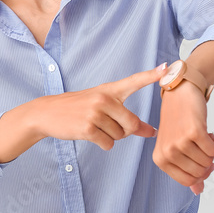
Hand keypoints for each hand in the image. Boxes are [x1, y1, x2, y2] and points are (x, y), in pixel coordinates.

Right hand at [28, 64, 167, 150]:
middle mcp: (104, 99)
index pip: (133, 81)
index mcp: (108, 90)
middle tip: (111, 127)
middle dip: (126, 131)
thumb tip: (151, 132)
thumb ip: (125, 115)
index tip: (167, 68)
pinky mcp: (88, 128)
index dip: (151, 76)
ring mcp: (95, 113)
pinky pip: (109, 144)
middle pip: (131, 124)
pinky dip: (103, 144)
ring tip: (95, 127)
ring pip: (120, 136)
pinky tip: (90, 134)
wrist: (47, 112)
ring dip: (111, 137)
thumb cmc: (77, 108)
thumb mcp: (100, 104)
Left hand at [153, 80, 213, 193]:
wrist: (179, 94)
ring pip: (208, 161)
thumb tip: (198, 191)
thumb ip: (187, 170)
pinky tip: (212, 134)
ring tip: (206, 138)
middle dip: (208, 161)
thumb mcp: (177, 147)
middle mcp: (168, 152)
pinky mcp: (193, 132)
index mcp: (160, 159)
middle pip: (200, 172)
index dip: (201, 174)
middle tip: (205, 147)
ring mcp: (180, 142)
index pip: (188, 181)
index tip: (205, 161)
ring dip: (213, 151)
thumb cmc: (178, 122)